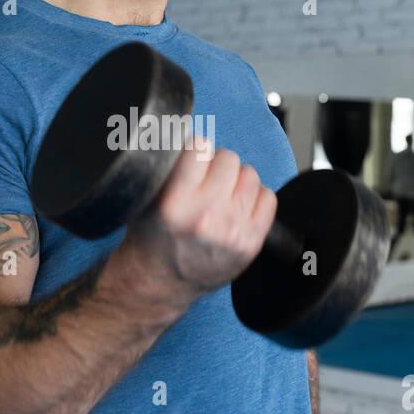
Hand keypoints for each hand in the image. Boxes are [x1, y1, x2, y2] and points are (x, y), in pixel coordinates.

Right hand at [119, 135, 276, 300]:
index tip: (192, 160)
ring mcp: (231, 231)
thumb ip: (166, 167)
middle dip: (216, 166)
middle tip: (205, 182)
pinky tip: (236, 209)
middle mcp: (204, 216)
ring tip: (220, 196)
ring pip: (250, 175)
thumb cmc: (152, 238)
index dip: (195, 150)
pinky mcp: (250, 243)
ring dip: (236, 181)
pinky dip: (254, 199)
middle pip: (228, 158)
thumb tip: (187, 132)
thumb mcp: (144, 198)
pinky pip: (268, 198)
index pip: (199, 146)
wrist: (160, 281)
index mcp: (173, 202)